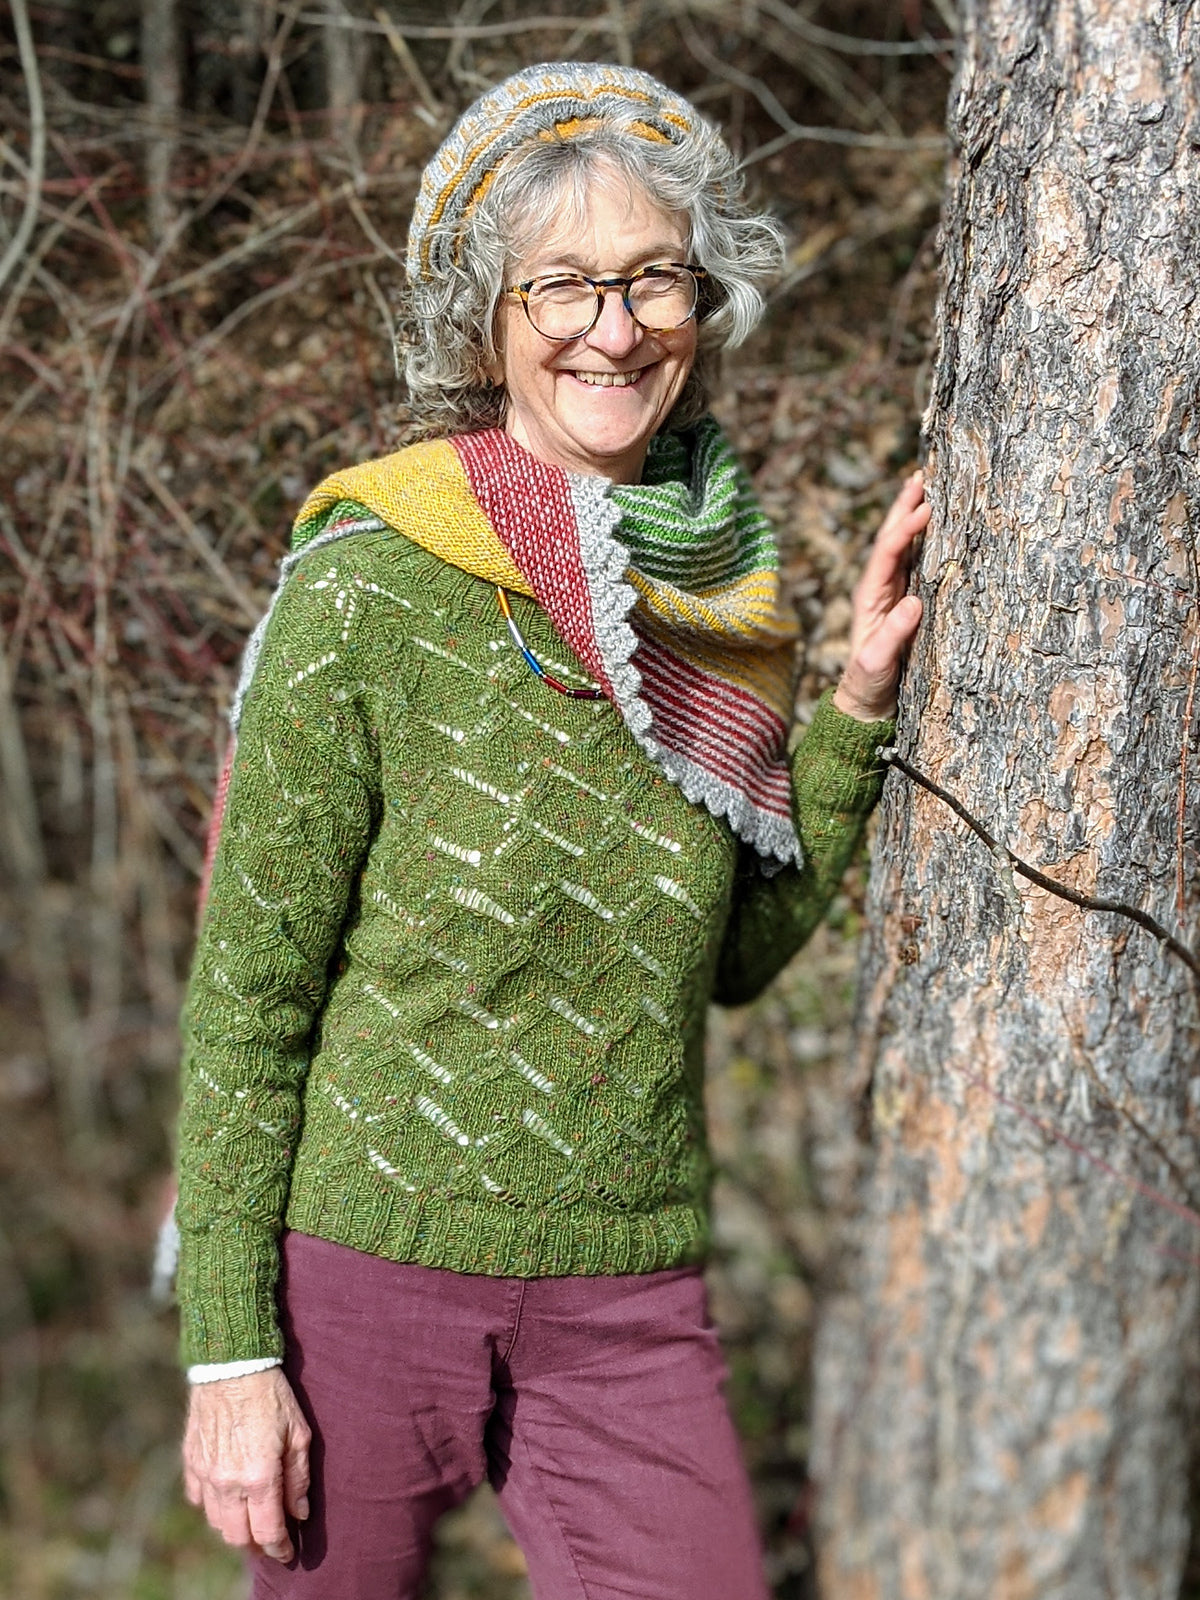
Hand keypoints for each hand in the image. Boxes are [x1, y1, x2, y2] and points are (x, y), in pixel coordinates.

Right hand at [183, 1367, 310, 1562]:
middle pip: (237, 1536)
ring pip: (216, 1522)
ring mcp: (205, 1474)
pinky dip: (212, 1505)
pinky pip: (198, 1498)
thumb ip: (299, 1478)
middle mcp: (228, 1483)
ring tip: (250, 1519)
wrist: (231, 1364)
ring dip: (234, 1527)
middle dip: (256, 1543)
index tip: (288, 1554)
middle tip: (270, 1539)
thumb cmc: (272, 1395)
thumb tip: (300, 1512)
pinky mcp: (190, 1461)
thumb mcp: (299, 1433)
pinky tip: (227, 1495)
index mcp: (258, 1478)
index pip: (268, 1531)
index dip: (280, 1548)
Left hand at [832, 470, 927, 721]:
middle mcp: (878, 588)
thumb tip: (913, 604)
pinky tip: (937, 526)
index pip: (886, 553)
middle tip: (920, 476)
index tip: (925, 509)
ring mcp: (892, 593)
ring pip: (903, 546)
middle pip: (890, 539)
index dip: (904, 529)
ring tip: (926, 487)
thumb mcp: (877, 663)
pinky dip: (925, 541)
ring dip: (912, 517)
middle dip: (903, 508)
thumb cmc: (869, 684)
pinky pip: (916, 564)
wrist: (867, 703)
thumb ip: (892, 636)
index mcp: (869, 597)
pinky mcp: (906, 602)